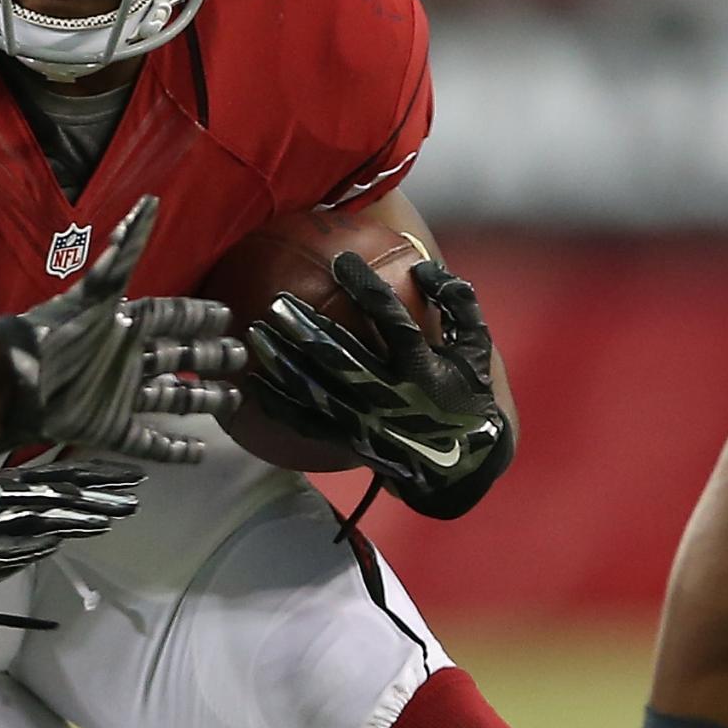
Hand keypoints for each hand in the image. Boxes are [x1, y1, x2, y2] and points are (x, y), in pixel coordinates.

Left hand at [0, 198, 248, 465]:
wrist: (8, 382)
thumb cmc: (52, 336)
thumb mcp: (94, 292)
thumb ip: (123, 252)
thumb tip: (149, 202)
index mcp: (122, 328)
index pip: (169, 318)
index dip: (197, 316)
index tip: (225, 315)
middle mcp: (126, 361)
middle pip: (177, 358)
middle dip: (209, 357)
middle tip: (241, 356)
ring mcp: (119, 397)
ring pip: (171, 399)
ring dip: (202, 401)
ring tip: (233, 402)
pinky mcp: (108, 430)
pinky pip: (147, 442)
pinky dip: (172, 450)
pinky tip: (198, 454)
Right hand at [0, 462, 139, 624]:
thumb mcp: (10, 529)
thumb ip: (41, 522)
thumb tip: (78, 522)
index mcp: (16, 489)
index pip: (65, 476)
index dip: (100, 475)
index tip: (135, 477)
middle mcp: (6, 497)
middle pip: (59, 492)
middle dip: (98, 495)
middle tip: (134, 499)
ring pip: (39, 516)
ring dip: (73, 519)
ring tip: (107, 521)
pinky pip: (7, 545)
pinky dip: (30, 545)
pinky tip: (55, 544)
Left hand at [246, 255, 512, 516]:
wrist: (461, 466)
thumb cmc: (469, 396)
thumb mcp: (477, 349)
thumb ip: (458, 304)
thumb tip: (425, 267)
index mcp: (422, 369)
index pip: (391, 322)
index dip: (367, 290)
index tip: (342, 261)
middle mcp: (389, 395)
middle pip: (339, 357)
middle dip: (306, 328)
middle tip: (278, 301)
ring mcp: (364, 421)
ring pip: (315, 389)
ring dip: (283, 360)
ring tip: (254, 333)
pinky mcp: (347, 441)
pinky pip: (305, 423)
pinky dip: (276, 403)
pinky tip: (250, 383)